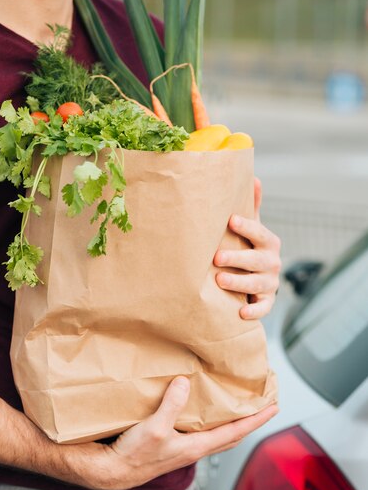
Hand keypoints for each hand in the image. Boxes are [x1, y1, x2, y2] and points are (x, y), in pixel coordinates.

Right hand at [64, 377, 277, 489]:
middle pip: (231, 435)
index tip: (274, 408)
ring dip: (231, 421)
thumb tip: (186, 384)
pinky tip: (201, 409)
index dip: (256, 420)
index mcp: (196, 447)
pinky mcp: (172, 444)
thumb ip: (172, 405)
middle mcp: (194, 449)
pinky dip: (209, 420)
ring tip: (238, 405)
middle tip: (263, 406)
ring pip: (217, 434)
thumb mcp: (154, 428)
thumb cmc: (134, 456)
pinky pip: (199, 430)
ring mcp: (184, 447)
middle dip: (250, 421)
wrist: (113, 470)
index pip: (235, 432)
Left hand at [214, 177, 280, 319]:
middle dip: (238, 259)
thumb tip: (253, 176)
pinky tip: (240, 312)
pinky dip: (254, 312)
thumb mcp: (252, 228)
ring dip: (239, 283)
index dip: (247, 227)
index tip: (231, 220)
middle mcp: (272, 262)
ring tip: (219, 281)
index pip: (260, 233)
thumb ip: (252, 206)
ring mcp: (270, 283)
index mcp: (268, 242)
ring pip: (257, 285)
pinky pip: (263, 309)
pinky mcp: (266, 302)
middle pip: (258, 261)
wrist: (257, 278)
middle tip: (216, 257)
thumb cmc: (248, 247)